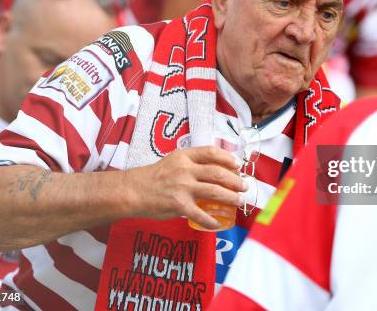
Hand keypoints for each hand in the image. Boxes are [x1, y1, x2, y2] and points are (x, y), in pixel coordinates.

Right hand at [126, 146, 246, 229]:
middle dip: (235, 181)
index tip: (238, 165)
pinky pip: (200, 215)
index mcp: (184, 156)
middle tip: (244, 186)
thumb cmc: (155, 176)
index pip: (211, 152)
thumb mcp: (173, 161)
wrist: (133, 191)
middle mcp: (185, 170)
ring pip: (214, 192)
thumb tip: (216, 170)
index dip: (228, 158)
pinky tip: (218, 224)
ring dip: (230, 197)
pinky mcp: (178, 205)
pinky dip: (211, 221)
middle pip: (218, 173)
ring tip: (239, 201)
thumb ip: (192, 163)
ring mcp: (182, 188)